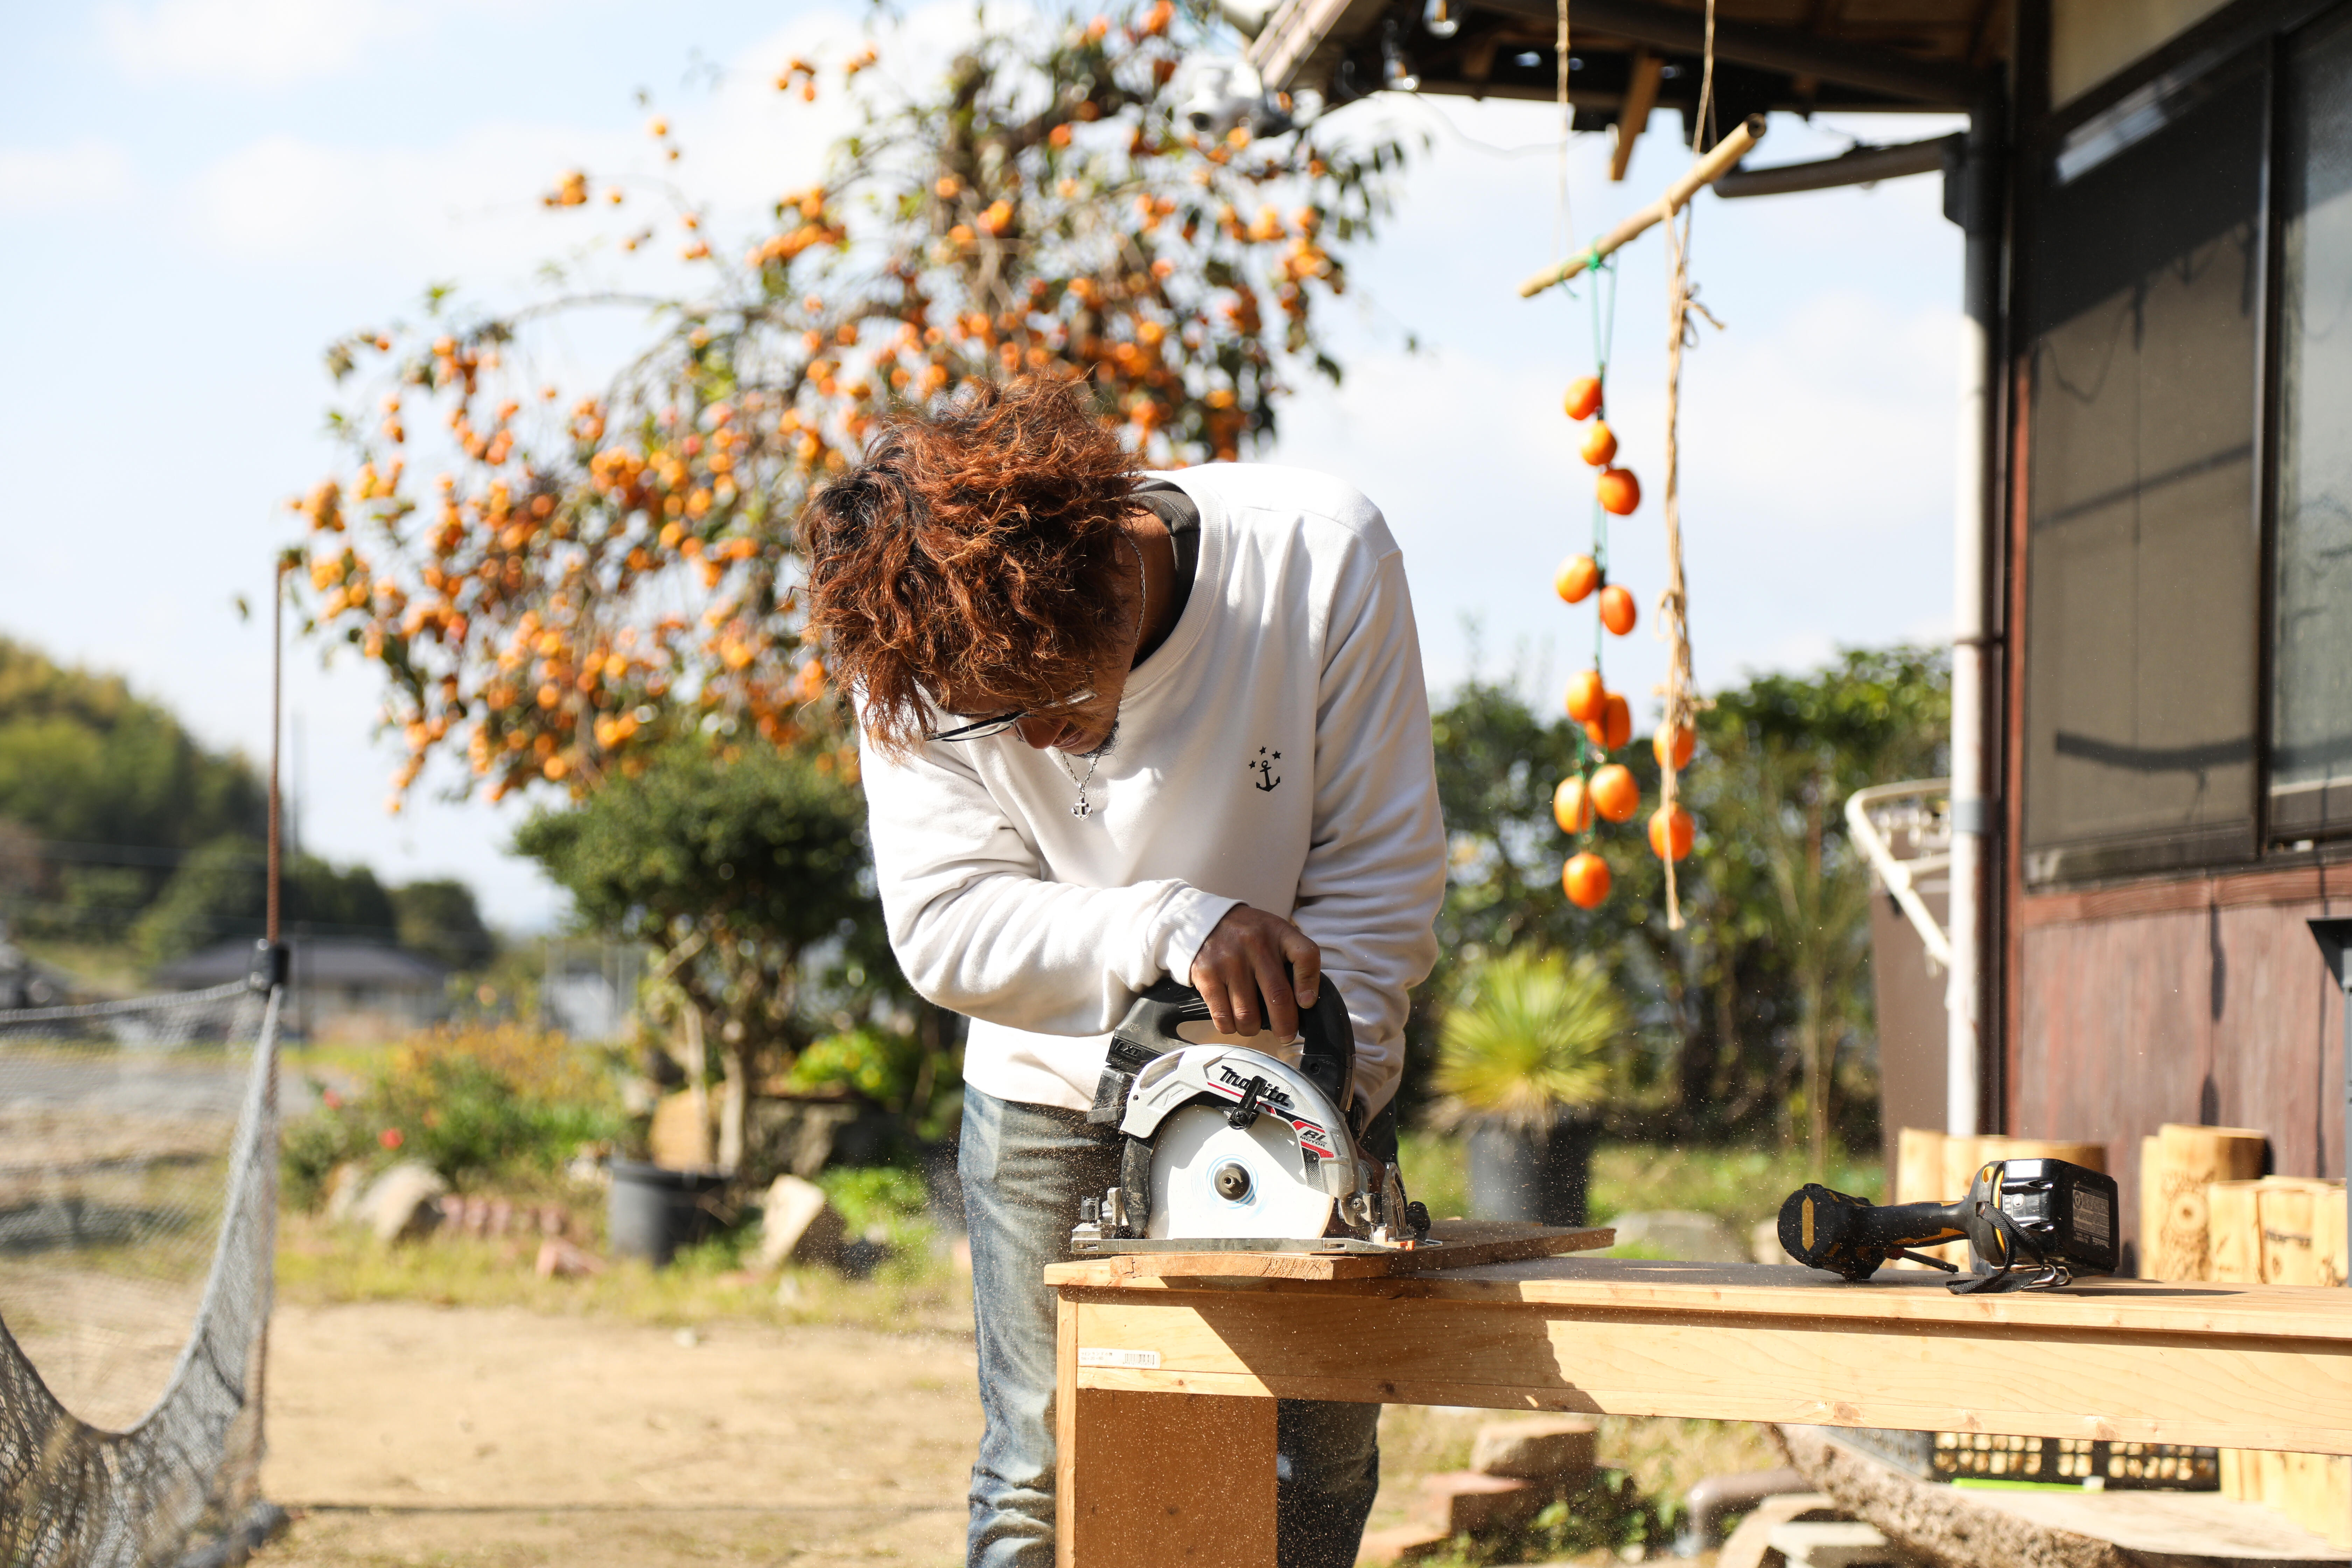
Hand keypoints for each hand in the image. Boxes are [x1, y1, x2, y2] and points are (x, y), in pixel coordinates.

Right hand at [1187, 905, 1320, 1040]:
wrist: (1205, 919)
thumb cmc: (1249, 935)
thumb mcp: (1276, 934)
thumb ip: (1293, 961)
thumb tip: (1304, 1003)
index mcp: (1278, 933)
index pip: (1305, 955)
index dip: (1309, 985)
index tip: (1307, 1004)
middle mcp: (1255, 944)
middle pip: (1278, 996)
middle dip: (1285, 1025)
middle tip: (1285, 1035)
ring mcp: (1229, 960)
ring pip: (1247, 1014)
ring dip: (1252, 1028)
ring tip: (1252, 1025)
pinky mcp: (1206, 974)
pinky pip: (1222, 1016)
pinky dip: (1230, 1027)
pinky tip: (1233, 1021)